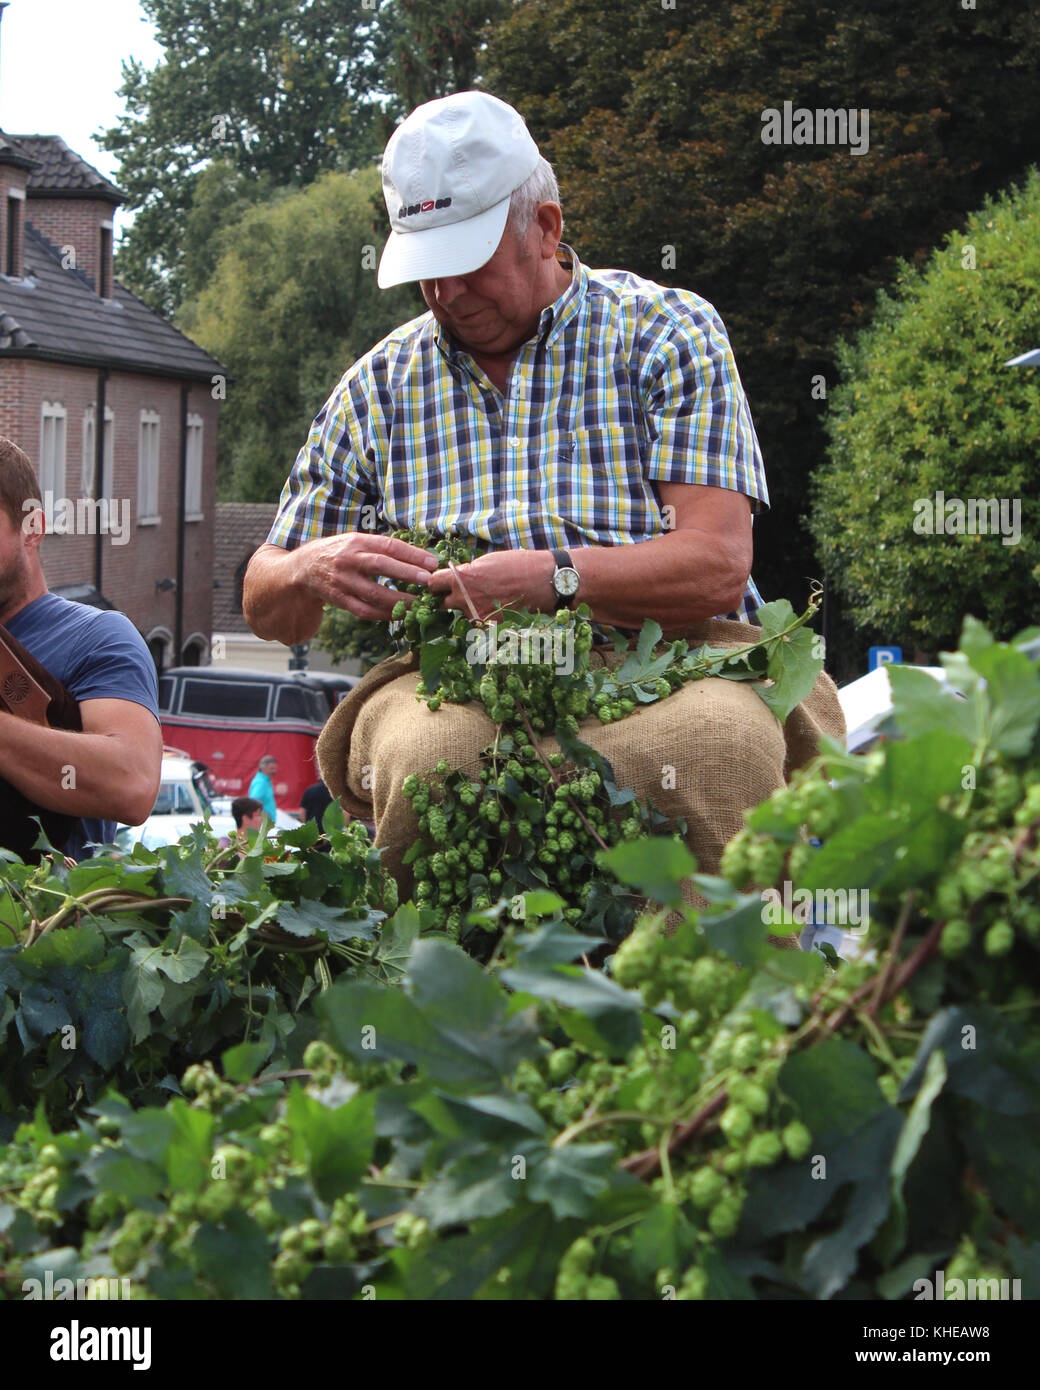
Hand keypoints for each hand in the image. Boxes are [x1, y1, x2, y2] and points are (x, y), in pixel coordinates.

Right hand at [294, 532, 439, 620]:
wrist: (304, 568)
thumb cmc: (339, 553)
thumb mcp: (356, 541)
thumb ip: (381, 547)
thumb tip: (418, 556)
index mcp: (356, 542)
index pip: (388, 546)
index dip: (412, 554)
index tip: (432, 562)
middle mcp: (349, 560)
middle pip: (381, 566)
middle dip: (407, 573)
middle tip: (429, 580)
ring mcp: (343, 582)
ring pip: (375, 593)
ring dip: (399, 600)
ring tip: (419, 604)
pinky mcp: (340, 600)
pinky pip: (365, 610)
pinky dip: (383, 614)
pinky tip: (399, 614)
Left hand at [427, 548, 556, 618]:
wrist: (546, 580)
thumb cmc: (519, 564)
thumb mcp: (488, 561)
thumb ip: (468, 572)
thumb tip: (457, 578)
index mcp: (461, 578)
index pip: (432, 584)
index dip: (436, 584)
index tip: (440, 584)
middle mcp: (464, 599)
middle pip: (443, 604)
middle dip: (450, 599)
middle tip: (463, 595)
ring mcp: (477, 616)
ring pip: (463, 615)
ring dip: (470, 610)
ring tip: (489, 601)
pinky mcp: (490, 628)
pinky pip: (480, 624)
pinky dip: (486, 619)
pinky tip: (499, 610)